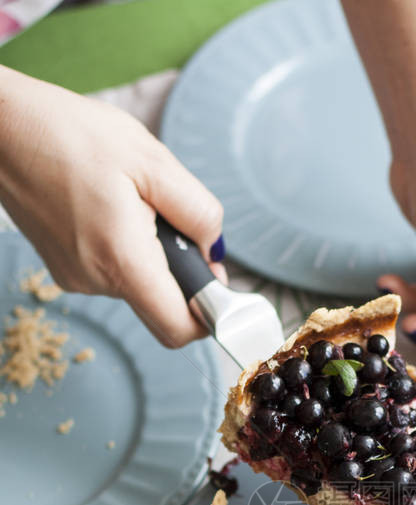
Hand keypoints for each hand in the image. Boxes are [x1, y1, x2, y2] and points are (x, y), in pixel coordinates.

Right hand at [0, 68, 224, 346]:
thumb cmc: (70, 134)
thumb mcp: (153, 161)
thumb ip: (198, 212)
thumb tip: (215, 252)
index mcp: (122, 261)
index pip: (179, 329)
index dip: (209, 316)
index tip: (220, 288)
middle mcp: (96, 282)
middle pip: (163, 305)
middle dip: (181, 271)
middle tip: (170, 218)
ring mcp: (76, 279)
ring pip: (139, 285)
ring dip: (152, 253)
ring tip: (130, 200)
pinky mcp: (65, 269)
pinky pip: (114, 271)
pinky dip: (127, 247)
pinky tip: (109, 205)